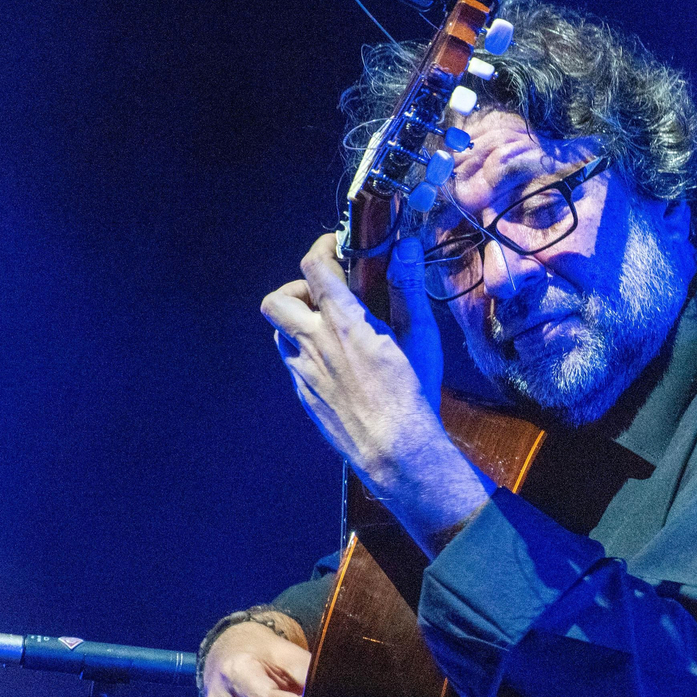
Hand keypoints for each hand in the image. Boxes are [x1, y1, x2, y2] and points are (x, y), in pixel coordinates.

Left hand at [261, 234, 492, 552]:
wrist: (393, 449)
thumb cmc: (412, 391)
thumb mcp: (419, 334)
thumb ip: (409, 287)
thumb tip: (409, 247)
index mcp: (342, 321)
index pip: (313, 268)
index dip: (321, 248)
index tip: (335, 246)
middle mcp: (313, 342)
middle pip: (277, 300)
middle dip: (296, 289)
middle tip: (323, 295)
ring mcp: (303, 372)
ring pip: (279, 333)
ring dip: (297, 322)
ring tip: (328, 328)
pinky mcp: (305, 396)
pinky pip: (293, 364)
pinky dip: (307, 353)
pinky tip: (336, 364)